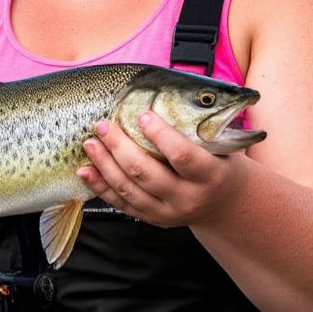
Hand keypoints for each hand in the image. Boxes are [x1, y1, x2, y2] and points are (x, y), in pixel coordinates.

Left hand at [77, 112, 242, 227]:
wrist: (227, 205)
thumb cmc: (221, 165)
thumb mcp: (223, 146)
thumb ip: (200, 126)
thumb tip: (168, 92)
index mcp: (210, 176)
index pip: (182, 156)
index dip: (161, 135)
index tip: (143, 115)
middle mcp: (188, 198)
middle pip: (147, 173)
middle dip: (120, 148)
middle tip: (103, 126)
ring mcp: (168, 212)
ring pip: (130, 190)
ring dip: (105, 166)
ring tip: (90, 144)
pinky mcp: (153, 219)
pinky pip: (122, 204)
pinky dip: (101, 187)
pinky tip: (86, 171)